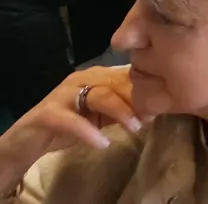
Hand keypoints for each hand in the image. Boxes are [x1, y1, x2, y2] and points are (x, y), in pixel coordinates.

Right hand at [0, 66, 142, 180]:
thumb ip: (124, 108)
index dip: (147, 89)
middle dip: (137, 100)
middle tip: (152, 118)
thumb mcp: (103, 114)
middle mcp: (82, 79)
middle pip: (118, 83)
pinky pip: (73, 120)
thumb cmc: (72, 124)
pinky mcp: (49, 113)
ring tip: (135, 128)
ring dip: (121, 112)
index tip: (163, 106)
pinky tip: (102, 143)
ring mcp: (64, 94)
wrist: (31, 138)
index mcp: (98, 76)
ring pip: (100, 96)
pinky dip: (89, 132)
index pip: (129, 76)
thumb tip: (155, 110)